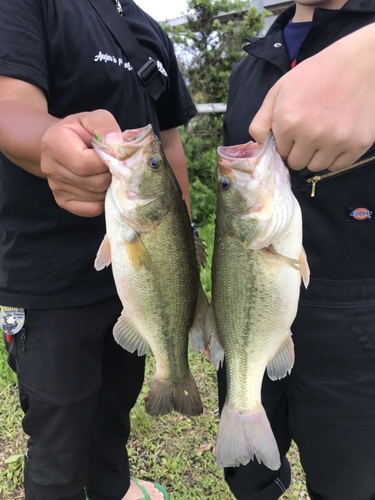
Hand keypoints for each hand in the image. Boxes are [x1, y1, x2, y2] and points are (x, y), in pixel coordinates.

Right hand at [41, 109, 122, 216]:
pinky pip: (92, 209)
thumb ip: (104, 125)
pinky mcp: (63, 201)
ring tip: (108, 173)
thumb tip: (116, 143)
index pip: (86, 163)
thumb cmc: (80, 131)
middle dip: (111, 175)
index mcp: (54, 144)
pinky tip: (103, 186)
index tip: (115, 155)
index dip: (107, 162)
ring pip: (96, 196)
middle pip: (94, 183)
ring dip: (109, 187)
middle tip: (115, 165)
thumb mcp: (92, 118)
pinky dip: (103, 200)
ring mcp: (56, 187)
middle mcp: (50, 168)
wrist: (62, 144)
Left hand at [249, 24, 374, 171]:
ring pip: (316, 167)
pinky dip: (335, 157)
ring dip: (316, 156)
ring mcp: (336, 141)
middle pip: (296, 163)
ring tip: (323, 134)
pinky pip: (338, 166)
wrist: (357, 63)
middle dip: (299, 151)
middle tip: (309, 133)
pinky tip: (337, 139)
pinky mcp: (357, 144)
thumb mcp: (279, 90)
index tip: (295, 130)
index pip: (280, 152)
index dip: (286, 142)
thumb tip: (257, 144)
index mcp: (288, 122)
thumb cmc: (314, 75)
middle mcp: (311, 135)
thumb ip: (262, 119)